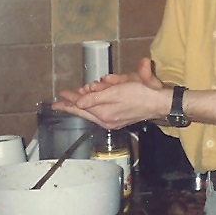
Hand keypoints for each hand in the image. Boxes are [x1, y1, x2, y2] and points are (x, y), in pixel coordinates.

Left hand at [52, 58, 166, 128]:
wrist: (157, 103)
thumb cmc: (138, 95)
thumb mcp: (114, 93)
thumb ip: (94, 98)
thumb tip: (78, 103)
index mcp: (103, 115)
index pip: (80, 108)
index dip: (68, 102)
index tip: (58, 98)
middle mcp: (106, 121)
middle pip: (84, 111)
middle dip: (73, 103)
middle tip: (62, 98)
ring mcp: (112, 121)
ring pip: (92, 111)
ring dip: (84, 102)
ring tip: (74, 97)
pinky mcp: (118, 119)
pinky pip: (100, 112)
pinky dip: (94, 105)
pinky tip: (91, 102)